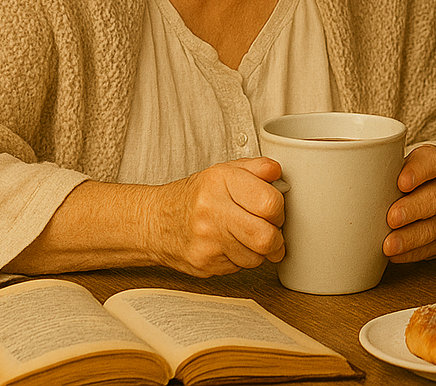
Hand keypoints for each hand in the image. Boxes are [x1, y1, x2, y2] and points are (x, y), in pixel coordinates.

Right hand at [149, 157, 286, 276]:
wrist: (156, 221)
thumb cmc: (194, 196)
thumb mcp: (224, 171)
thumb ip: (256, 167)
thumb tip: (278, 173)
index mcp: (221, 181)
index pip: (269, 203)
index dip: (280, 210)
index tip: (275, 210)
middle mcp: (211, 210)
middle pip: (265, 236)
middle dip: (276, 236)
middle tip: (271, 230)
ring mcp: (206, 240)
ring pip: (256, 257)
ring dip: (260, 250)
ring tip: (247, 236)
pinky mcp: (204, 263)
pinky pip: (240, 268)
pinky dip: (242, 259)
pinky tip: (231, 245)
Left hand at [383, 145, 435, 262]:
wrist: (433, 191)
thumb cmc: (403, 176)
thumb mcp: (397, 162)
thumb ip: (375, 165)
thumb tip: (329, 172)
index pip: (433, 162)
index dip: (418, 172)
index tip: (400, 182)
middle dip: (412, 209)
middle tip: (391, 218)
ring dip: (411, 238)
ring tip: (389, 245)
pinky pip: (434, 247)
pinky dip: (413, 253)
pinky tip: (396, 255)